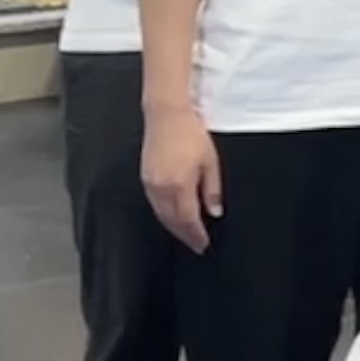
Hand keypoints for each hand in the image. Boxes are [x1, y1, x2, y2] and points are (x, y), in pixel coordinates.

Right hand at [140, 103, 223, 251]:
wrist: (167, 115)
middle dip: (185, 235)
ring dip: (173, 227)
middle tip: (196, 245)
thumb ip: (212, 189)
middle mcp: (161, 188)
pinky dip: (164, 215)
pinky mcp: (145, 178)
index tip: (203, 244)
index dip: (196, 234)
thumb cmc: (191, 134)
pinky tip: (172, 216)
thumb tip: (214, 212)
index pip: (188, 219)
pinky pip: (154, 204)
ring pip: (161, 215)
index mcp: (180, 185)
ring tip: (186, 235)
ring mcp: (150, 184)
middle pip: (172, 221)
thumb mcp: (210, 161)